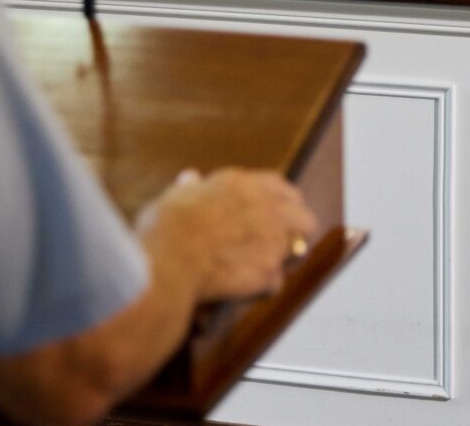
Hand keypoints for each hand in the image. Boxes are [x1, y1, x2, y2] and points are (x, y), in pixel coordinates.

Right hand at [136, 168, 318, 302]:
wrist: (168, 261)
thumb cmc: (165, 227)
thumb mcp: (176, 196)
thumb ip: (191, 188)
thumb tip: (190, 178)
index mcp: (242, 184)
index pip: (280, 187)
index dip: (280, 201)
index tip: (275, 212)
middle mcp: (266, 207)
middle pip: (304, 218)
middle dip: (296, 230)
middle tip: (280, 244)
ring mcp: (272, 240)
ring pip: (297, 250)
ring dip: (282, 259)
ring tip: (262, 269)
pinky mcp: (269, 271)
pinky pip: (276, 282)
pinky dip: (263, 289)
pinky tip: (245, 291)